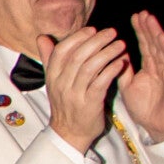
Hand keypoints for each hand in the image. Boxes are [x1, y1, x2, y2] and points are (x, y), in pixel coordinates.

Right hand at [38, 25, 127, 152]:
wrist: (69, 134)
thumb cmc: (66, 104)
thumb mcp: (53, 82)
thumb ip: (49, 59)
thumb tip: (42, 38)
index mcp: (52, 77)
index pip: (61, 51)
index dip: (78, 37)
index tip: (93, 30)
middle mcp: (61, 84)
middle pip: (78, 56)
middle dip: (97, 41)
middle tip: (112, 32)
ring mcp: (74, 95)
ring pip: (90, 67)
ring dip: (107, 53)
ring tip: (121, 44)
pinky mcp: (89, 104)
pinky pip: (101, 83)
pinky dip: (112, 70)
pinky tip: (121, 62)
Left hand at [119, 10, 163, 143]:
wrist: (157, 126)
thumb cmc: (145, 108)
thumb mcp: (128, 87)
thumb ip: (123, 71)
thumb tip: (117, 53)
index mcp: (151, 67)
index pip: (145, 45)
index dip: (140, 31)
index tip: (134, 17)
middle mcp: (162, 66)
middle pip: (154, 43)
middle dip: (148, 28)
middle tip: (142, 13)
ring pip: (163, 49)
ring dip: (157, 34)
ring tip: (150, 20)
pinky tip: (160, 38)